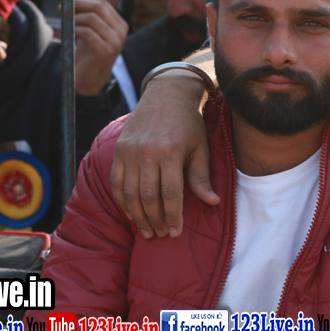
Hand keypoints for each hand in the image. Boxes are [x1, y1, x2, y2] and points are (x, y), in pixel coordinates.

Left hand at [74, 0, 127, 96]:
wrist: (91, 80)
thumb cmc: (88, 54)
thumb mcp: (90, 31)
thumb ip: (88, 16)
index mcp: (120, 25)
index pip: (102, 3)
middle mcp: (121, 32)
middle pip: (99, 7)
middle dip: (77, 4)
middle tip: (62, 6)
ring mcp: (115, 42)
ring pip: (92, 18)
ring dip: (73, 18)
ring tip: (65, 24)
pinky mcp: (105, 51)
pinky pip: (86, 32)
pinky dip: (74, 30)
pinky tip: (70, 35)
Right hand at [110, 72, 216, 237]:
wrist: (166, 95)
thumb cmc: (189, 124)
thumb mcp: (200, 148)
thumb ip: (201, 177)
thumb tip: (213, 202)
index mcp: (170, 152)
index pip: (171, 194)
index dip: (173, 216)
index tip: (175, 232)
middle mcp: (147, 152)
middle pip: (148, 197)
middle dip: (155, 220)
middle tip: (160, 234)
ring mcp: (129, 151)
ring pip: (130, 193)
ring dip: (137, 215)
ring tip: (146, 231)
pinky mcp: (118, 150)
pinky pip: (116, 182)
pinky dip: (122, 201)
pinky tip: (131, 213)